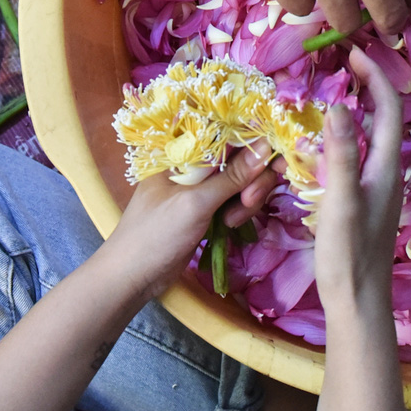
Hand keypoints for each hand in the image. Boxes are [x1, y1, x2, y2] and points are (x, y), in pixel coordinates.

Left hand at [100, 145, 284, 301]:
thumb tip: (267, 146)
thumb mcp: (196, 203)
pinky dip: (239, 210)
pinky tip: (229, 225)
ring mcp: (200, 186)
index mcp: (182, 150)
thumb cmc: (156, 234)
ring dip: (246, 199)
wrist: (133, 276)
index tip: (277, 161)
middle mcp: (193, 162)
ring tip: (231, 221)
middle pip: (241, 158)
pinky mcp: (206, 207)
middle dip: (252, 180)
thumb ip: (232, 176)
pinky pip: (234, 199)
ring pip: (242, 181)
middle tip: (247, 202)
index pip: (227, 133)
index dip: (256, 144)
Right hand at [312, 48, 406, 317]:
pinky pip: (357, 159)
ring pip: (371, 140)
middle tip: (342, 65)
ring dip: (356, 112)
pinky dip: (344, 139)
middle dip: (368, 88)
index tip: (355, 53)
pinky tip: (323, 144)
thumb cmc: (349, 255)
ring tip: (332, 92)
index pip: (389, 110)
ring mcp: (376, 190)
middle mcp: (386, 174)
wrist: (358, 303)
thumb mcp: (340, 201)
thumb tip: (340, 106)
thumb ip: (341, 153)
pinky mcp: (363, 204)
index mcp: (386, 169)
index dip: (376, 78)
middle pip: (383, 120)